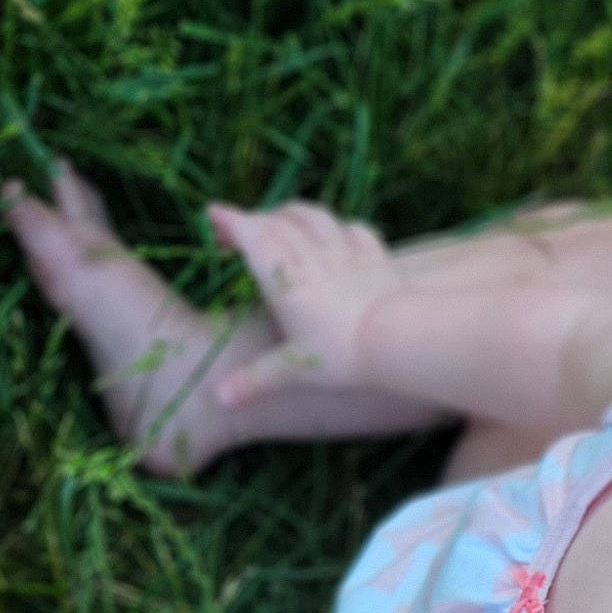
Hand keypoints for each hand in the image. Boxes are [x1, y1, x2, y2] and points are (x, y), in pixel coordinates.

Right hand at [206, 201, 403, 406]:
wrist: (399, 340)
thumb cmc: (340, 355)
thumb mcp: (294, 370)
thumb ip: (255, 380)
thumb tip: (219, 400)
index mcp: (285, 278)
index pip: (253, 236)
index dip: (230, 221)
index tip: (212, 213)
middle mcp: (313, 256)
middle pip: (279, 221)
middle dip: (255, 219)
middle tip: (240, 231)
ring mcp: (347, 252)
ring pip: (315, 217)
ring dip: (293, 213)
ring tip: (283, 220)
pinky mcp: (377, 257)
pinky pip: (354, 230)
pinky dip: (338, 227)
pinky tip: (337, 235)